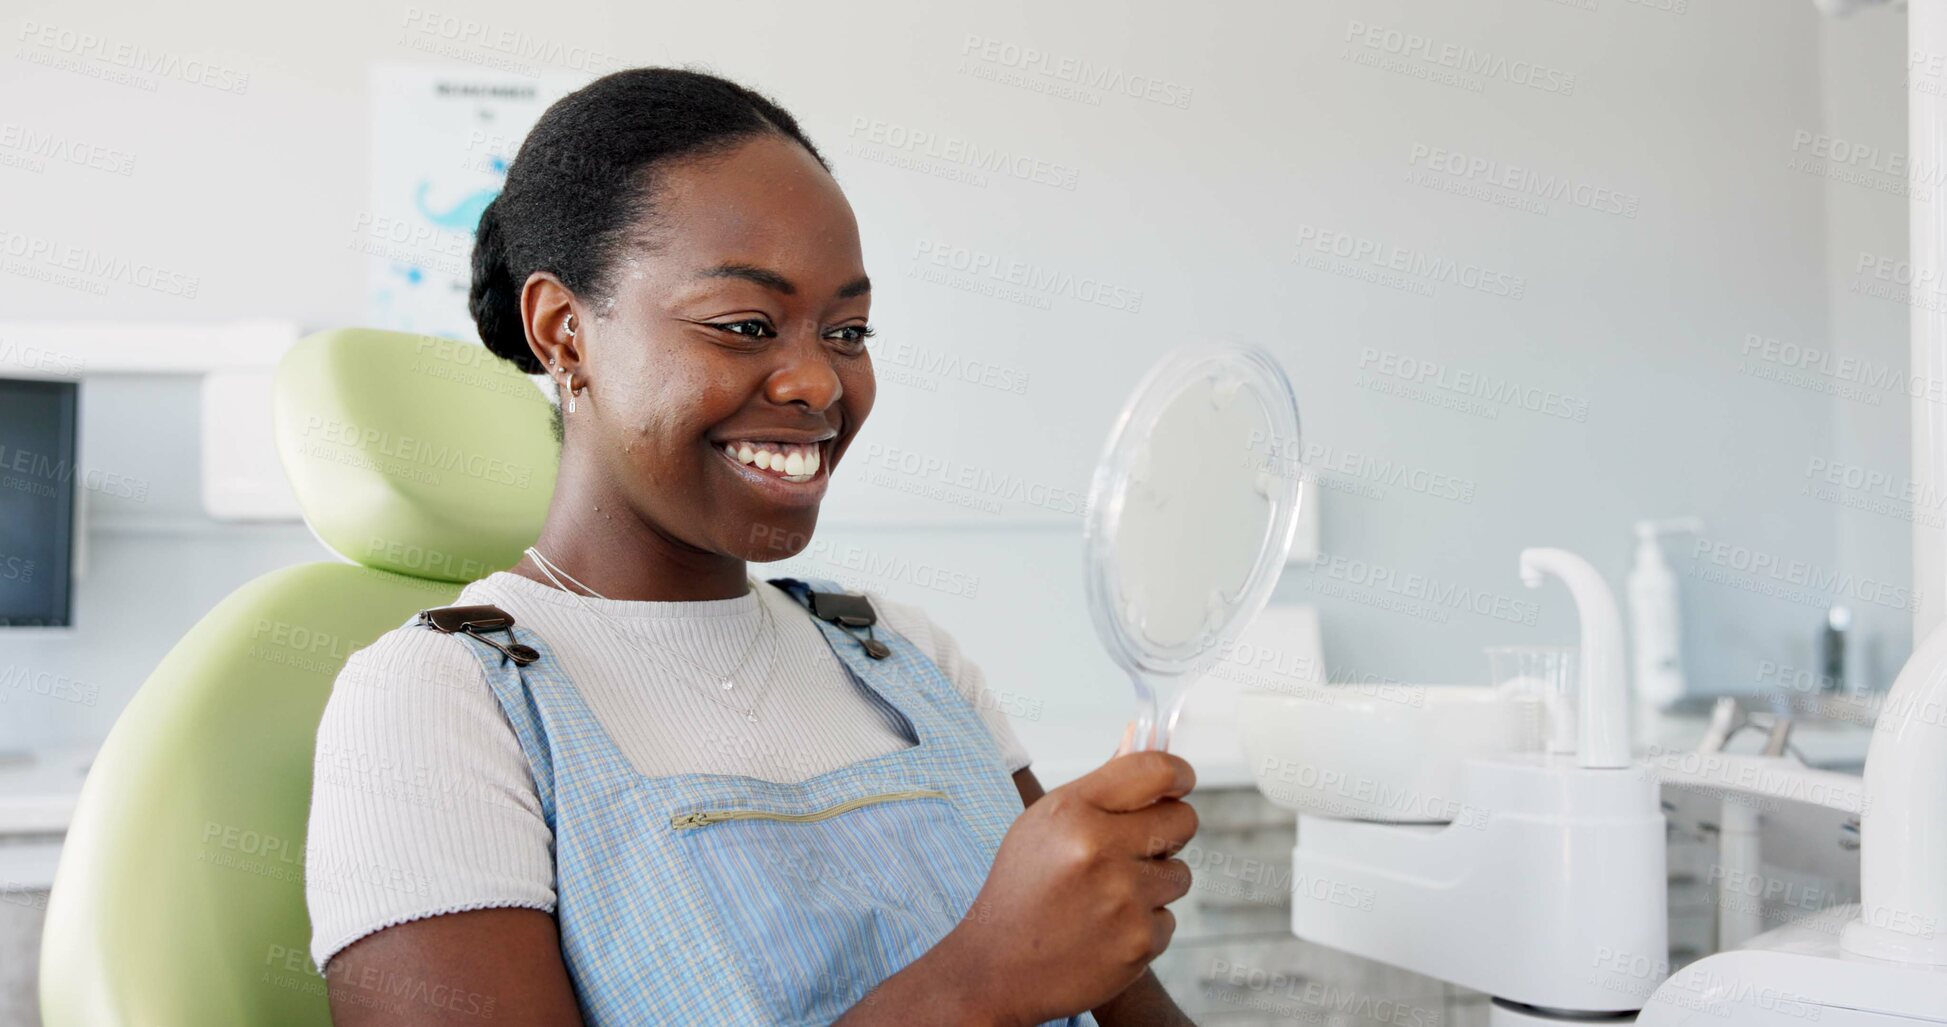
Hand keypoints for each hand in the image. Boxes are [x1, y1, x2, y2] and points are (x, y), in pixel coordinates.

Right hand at [944, 722, 1197, 1024]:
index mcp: (1072, 811)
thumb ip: (1100, 786)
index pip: (1154, 770)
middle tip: (1140, 846)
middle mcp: (1099, 850)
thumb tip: (1140, 738)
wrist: (997, 967)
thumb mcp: (1045, 824)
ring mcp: (1123, 899)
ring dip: (1154, 884)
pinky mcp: (1139, 942)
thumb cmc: (1022, 888)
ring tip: (1108, 896)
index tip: (1179, 782)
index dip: (1178, 773)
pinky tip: (1105, 930)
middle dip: (1169, 831)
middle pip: (1183, 820)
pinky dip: (1144, 925)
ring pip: (1179, 874)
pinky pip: (1168, 919)